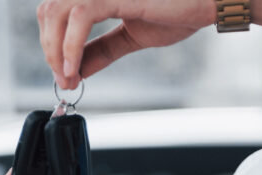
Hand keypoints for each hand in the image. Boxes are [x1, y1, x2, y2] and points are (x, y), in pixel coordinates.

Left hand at [36, 0, 261, 89]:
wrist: (213, 0)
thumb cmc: (181, 9)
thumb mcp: (132, 35)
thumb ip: (102, 50)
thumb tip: (77, 70)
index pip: (56, 11)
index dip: (51, 42)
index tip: (63, 74)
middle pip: (48, 10)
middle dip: (49, 49)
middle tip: (64, 79)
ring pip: (55, 12)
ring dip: (55, 50)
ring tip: (67, 76)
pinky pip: (79, 16)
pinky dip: (71, 46)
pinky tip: (74, 68)